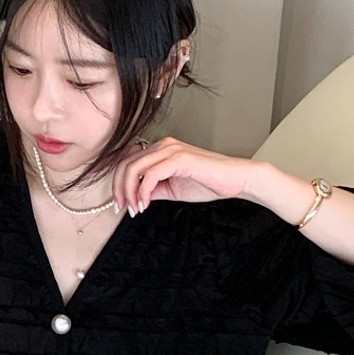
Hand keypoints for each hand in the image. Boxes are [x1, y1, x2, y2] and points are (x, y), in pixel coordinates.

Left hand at [112, 136, 253, 216]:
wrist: (234, 180)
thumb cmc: (208, 182)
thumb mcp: (171, 189)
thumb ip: (152, 189)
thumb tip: (134, 197)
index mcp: (160, 150)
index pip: (127, 162)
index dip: (118, 184)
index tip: (121, 205)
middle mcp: (163, 145)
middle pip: (125, 164)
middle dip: (119, 189)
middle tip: (123, 209)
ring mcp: (171, 149)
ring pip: (134, 168)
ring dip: (130, 192)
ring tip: (136, 209)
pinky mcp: (180, 158)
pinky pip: (151, 174)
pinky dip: (144, 192)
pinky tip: (146, 204)